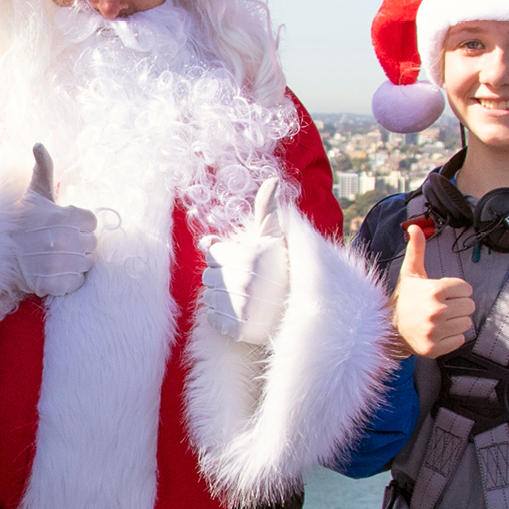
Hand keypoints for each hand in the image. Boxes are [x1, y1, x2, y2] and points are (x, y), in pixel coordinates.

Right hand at [12, 144, 98, 297]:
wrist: (0, 254)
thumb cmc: (22, 222)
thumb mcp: (34, 193)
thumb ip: (43, 168)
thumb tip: (39, 144)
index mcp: (62, 217)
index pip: (91, 222)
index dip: (81, 224)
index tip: (66, 225)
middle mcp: (62, 240)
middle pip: (92, 244)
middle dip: (80, 243)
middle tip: (61, 242)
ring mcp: (58, 263)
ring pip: (86, 263)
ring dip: (75, 261)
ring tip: (58, 256)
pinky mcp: (54, 283)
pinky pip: (77, 282)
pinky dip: (69, 279)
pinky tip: (56, 271)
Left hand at [202, 180, 291, 344]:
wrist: (299, 310)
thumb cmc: (282, 270)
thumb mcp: (275, 238)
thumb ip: (267, 209)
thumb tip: (272, 180)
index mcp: (247, 257)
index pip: (214, 253)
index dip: (228, 258)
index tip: (245, 265)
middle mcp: (241, 280)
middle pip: (209, 276)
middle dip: (225, 278)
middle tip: (248, 283)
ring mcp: (238, 306)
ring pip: (210, 297)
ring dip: (224, 298)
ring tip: (247, 299)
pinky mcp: (234, 328)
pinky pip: (213, 319)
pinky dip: (224, 320)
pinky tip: (243, 315)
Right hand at [393, 223, 472, 356]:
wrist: (387, 328)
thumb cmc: (404, 299)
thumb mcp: (410, 273)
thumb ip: (416, 249)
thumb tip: (414, 226)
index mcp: (434, 290)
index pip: (466, 289)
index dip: (456, 290)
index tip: (442, 294)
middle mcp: (436, 310)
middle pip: (469, 306)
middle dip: (458, 306)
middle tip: (441, 307)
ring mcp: (435, 331)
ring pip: (467, 324)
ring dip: (456, 322)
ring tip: (439, 320)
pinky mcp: (435, 348)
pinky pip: (460, 340)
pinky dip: (452, 337)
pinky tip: (437, 332)